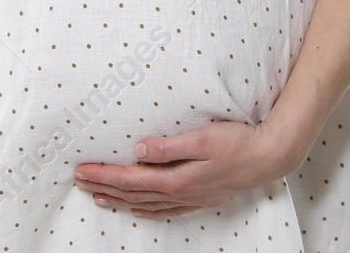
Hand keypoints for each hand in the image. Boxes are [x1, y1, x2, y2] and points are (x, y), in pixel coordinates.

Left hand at [71, 118, 292, 217]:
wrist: (269, 157)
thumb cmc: (238, 143)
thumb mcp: (202, 138)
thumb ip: (168, 146)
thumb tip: (138, 150)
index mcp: (178, 178)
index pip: (131, 178)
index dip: (105, 174)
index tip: (83, 170)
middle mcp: (181, 192)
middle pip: (134, 192)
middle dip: (105, 186)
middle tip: (80, 181)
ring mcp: (192, 197)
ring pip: (147, 203)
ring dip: (121, 199)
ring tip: (99, 198)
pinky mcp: (201, 197)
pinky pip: (167, 209)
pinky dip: (148, 210)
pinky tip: (139, 210)